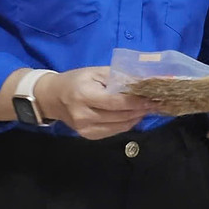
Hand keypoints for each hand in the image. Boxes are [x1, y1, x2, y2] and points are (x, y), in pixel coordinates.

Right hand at [34, 67, 152, 139]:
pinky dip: (127, 123)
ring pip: (121, 125)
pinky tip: (134, 114)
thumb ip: (119, 76)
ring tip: (148, 107)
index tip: (154, 97)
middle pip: (121, 115)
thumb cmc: (75, 81)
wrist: (52, 98)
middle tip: (156, 101)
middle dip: (141, 109)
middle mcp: (84, 115)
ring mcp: (85, 128)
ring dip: (137, 116)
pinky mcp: (89, 136)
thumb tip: (144, 80)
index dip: (137, 101)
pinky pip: (115, 131)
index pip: (117, 102)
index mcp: (84, 95)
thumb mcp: (95, 72)